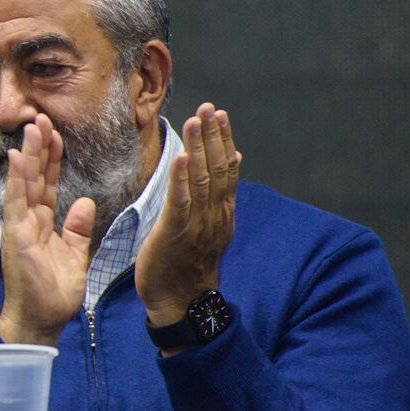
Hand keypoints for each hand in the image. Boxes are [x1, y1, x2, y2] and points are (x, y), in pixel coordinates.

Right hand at [0, 114, 96, 345]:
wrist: (40, 321)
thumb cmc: (52, 295)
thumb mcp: (75, 257)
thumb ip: (77, 230)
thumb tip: (83, 203)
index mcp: (42, 226)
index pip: (48, 185)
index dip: (52, 160)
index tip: (56, 135)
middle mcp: (28, 222)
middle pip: (35, 178)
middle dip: (40, 148)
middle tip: (41, 118)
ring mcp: (19, 227)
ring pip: (25, 183)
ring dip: (29, 154)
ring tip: (33, 126)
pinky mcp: (15, 236)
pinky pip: (17, 202)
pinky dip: (18, 179)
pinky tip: (21, 157)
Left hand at [136, 103, 240, 328]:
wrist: (181, 302)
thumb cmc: (187, 262)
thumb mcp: (208, 224)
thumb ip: (219, 194)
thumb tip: (234, 158)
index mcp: (221, 212)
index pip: (226, 170)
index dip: (223, 141)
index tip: (219, 114)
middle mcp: (214, 216)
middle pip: (217, 170)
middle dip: (213, 137)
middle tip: (210, 108)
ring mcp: (197, 225)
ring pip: (202, 180)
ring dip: (199, 149)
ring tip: (197, 121)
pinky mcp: (175, 234)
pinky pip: (181, 203)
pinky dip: (182, 179)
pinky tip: (182, 157)